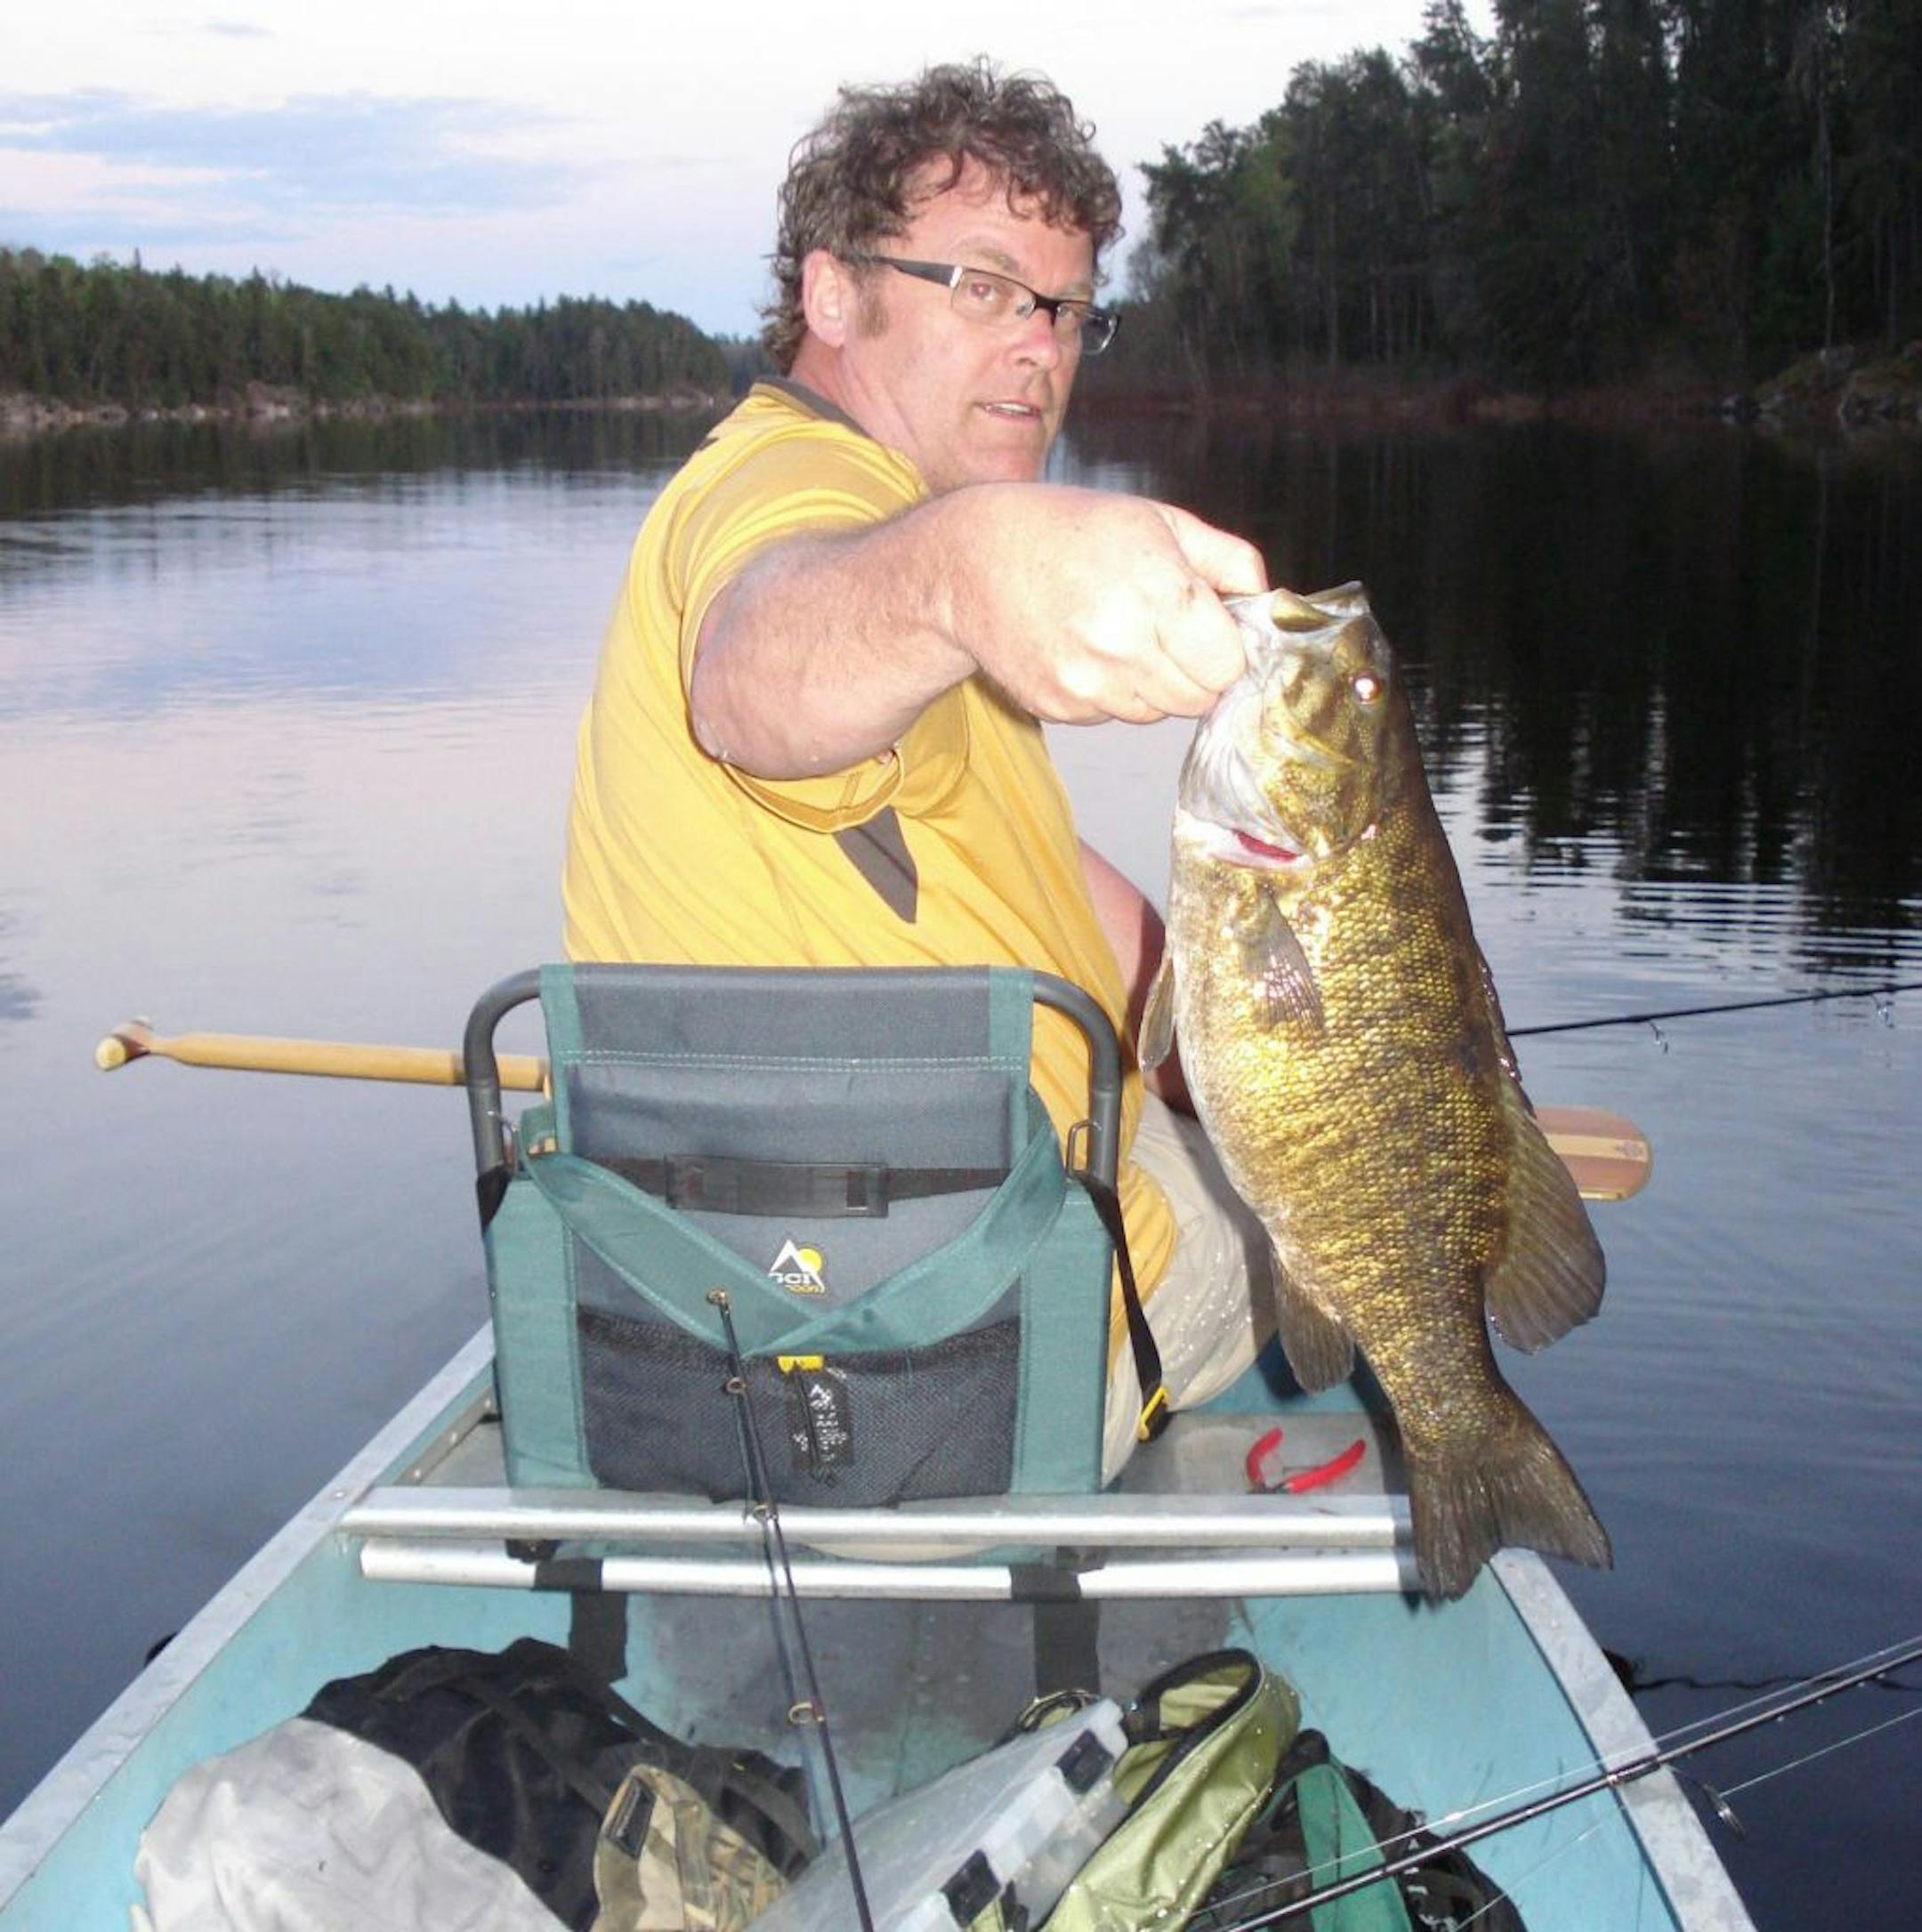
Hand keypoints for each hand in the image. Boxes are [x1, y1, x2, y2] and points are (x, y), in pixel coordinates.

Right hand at [939, 487, 1266, 724]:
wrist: (973, 561)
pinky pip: (1113, 715)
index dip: (1225, 648)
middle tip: (1165, 630)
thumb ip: (1227, 559)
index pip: (1227, 664)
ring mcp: (1086, 683)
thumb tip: (1267, 602)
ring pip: (1157, 712)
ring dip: (1153, 682)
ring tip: (1118, 632)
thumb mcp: (1159, 520)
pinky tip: (1083, 648)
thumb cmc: (1072, 530)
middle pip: (1198, 698)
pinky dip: (1111, 690)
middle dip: (1195, 669)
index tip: (1209, 628)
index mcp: (1156, 588)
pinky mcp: (1059, 707)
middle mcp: (1121, 643)